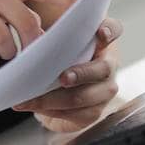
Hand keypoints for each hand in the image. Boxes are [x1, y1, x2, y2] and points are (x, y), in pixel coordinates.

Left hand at [12, 17, 122, 131]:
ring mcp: (103, 91)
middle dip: (81, 74)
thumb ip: (49, 37)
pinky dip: (50, 110)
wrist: (53, 90)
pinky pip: (76, 114)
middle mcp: (107, 65)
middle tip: (63, 78)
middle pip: (103, 69)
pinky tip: (33, 106)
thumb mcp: (53, 43)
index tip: (100, 33)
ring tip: (30, 97)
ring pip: (86, 96)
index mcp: (100, 41)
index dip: (109, 31)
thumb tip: (34, 38)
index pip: (113, 30)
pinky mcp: (93, 112)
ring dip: (55, 98)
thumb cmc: (55, 58)